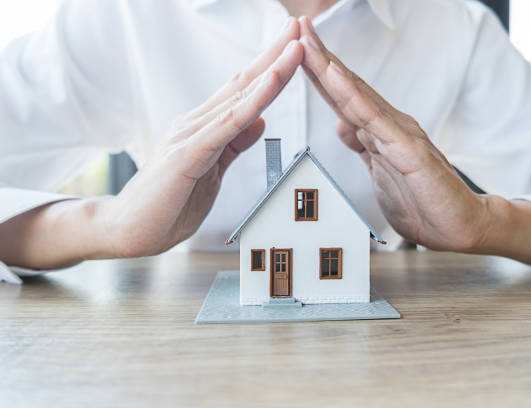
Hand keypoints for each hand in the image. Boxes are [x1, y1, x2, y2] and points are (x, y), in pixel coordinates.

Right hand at [0, 18, 303, 267]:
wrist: (127, 230)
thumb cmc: (167, 205)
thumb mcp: (213, 172)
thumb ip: (234, 144)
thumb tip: (260, 120)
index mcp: (205, 128)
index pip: (243, 92)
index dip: (270, 68)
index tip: (294, 46)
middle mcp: (197, 123)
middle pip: (243, 84)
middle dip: (274, 55)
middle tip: (298, 26)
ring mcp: (191, 135)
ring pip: (239, 98)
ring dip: (271, 70)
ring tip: (295, 45)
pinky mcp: (188, 154)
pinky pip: (227, 124)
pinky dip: (251, 102)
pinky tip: (271, 82)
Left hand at [298, 17, 530, 265]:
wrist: (461, 226)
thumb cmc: (424, 201)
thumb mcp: (381, 172)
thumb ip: (364, 147)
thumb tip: (343, 126)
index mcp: (379, 132)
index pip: (342, 98)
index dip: (318, 73)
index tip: (296, 50)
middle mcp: (388, 125)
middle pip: (346, 87)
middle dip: (318, 57)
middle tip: (297, 27)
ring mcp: (398, 134)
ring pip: (355, 95)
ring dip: (328, 66)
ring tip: (307, 41)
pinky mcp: (407, 149)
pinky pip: (373, 118)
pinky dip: (351, 95)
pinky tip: (333, 75)